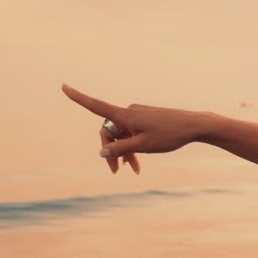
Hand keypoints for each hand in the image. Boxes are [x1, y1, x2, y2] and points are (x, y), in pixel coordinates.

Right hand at [61, 84, 205, 174]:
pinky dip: (132, 146)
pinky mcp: (146, 119)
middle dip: (110, 150)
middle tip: (116, 171)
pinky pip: (132, 133)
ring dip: (123, 151)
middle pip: (109, 131)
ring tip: (132, 169)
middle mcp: (129, 112)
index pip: (96, 106)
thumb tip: (101, 151)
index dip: (78, 97)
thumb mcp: (143, 146)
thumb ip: (120, 149)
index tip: (63, 86)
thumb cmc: (169, 135)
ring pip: (122, 135)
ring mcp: (137, 115)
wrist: (193, 126)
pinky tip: (136, 163)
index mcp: (125, 115)